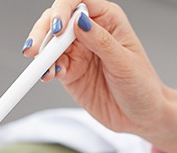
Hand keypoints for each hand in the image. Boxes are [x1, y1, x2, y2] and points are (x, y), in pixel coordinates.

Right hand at [24, 0, 176, 152]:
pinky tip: (47, 75)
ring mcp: (78, 53)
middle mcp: (89, 32)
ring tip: (39, 65)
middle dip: (43, 32)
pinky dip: (46, 70)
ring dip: (41, 54)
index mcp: (107, 19)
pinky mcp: (70, 74)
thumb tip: (79, 20)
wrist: (140, 116)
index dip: (63, 11)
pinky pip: (52, 67)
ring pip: (51, 44)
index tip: (57, 28)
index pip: (79, 3)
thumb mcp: (124, 62)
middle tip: (35, 49)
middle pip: (59, 21)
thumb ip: (101, 41)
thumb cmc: (141, 86)